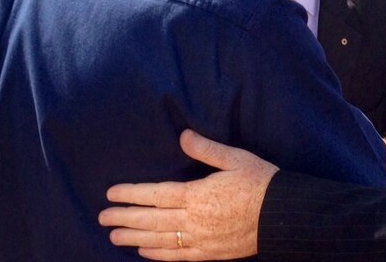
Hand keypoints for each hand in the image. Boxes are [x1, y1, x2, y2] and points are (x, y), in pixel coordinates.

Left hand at [99, 129, 277, 260]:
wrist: (283, 216)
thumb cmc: (260, 183)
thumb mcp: (235, 158)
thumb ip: (206, 149)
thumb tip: (183, 135)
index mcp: (198, 195)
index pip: (156, 195)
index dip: (131, 195)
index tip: (111, 194)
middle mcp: (194, 220)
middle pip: (151, 221)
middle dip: (124, 219)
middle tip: (102, 218)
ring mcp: (200, 240)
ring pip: (159, 241)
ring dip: (134, 239)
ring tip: (114, 237)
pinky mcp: (209, 253)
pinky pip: (177, 256)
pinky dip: (157, 254)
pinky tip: (144, 252)